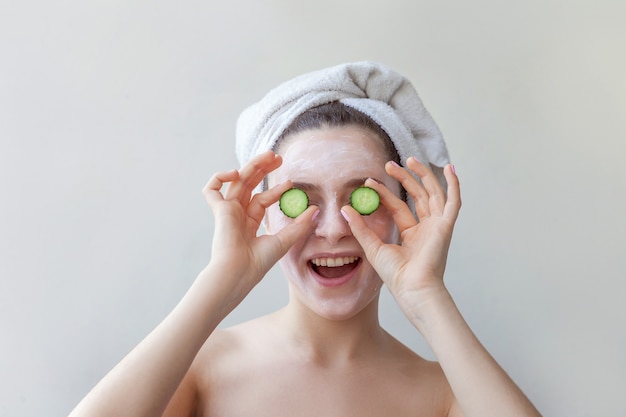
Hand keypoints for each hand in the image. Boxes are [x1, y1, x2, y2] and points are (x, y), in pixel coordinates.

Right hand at [202, 151, 317, 297]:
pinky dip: (220, 177)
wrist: (240, 272)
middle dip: (263, 169)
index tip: (290, 182)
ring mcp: (227, 211)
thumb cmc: (258, 263)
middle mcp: (237, 215)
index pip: (262, 199)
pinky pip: (211, 189)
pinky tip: (236, 173)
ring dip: (251, 166)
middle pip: (249, 185)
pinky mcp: (218, 210)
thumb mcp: (285, 241)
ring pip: (236, 181)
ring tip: (269, 155)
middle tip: (278, 157)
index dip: (276, 189)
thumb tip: (315, 210)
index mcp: (249, 223)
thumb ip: (300, 225)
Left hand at [342, 157, 460, 316]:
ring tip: (410, 159)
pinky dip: (454, 185)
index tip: (370, 182)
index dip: (385, 192)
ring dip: (423, 175)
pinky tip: (450, 168)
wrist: (412, 289)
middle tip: (389, 164)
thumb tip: (345, 209)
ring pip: (433, 194)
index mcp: (412, 235)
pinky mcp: (446, 227)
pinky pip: (453, 202)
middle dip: (404, 178)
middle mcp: (426, 228)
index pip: (398, 206)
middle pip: (417, 196)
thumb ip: (360, 227)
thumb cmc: (396, 276)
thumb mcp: (373, 246)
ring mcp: (437, 226)